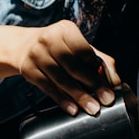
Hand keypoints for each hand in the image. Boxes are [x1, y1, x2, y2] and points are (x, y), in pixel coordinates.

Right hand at [0, 21, 120, 115]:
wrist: (23, 46)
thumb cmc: (57, 48)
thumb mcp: (75, 45)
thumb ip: (97, 59)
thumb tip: (116, 80)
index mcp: (65, 29)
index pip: (84, 51)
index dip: (97, 69)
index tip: (110, 85)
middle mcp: (48, 39)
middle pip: (73, 66)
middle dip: (92, 84)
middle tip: (106, 100)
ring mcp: (36, 55)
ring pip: (61, 79)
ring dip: (78, 96)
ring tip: (92, 108)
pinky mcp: (28, 70)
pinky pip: (48, 88)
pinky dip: (61, 100)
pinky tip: (72, 109)